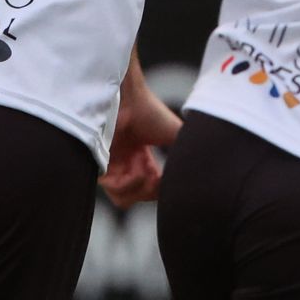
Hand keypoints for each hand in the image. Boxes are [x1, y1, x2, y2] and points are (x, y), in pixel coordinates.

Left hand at [102, 77, 182, 208]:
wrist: (131, 99)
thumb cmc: (151, 113)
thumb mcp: (177, 137)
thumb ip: (186, 158)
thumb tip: (198, 177)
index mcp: (143, 164)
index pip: (151, 192)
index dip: (161, 191)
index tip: (166, 178)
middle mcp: (126, 168)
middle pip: (138, 198)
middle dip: (151, 193)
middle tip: (157, 177)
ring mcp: (113, 168)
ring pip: (124, 200)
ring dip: (140, 190)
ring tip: (146, 173)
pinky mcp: (101, 167)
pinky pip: (114, 192)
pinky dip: (130, 185)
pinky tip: (138, 170)